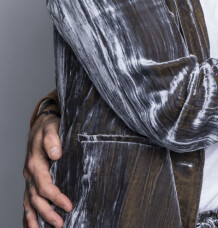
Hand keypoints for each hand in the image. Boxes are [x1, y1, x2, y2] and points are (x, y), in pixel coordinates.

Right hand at [23, 113, 70, 227]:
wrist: (42, 122)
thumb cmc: (49, 126)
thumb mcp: (52, 128)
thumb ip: (53, 140)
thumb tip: (56, 154)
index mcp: (35, 164)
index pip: (45, 186)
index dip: (56, 198)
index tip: (68, 206)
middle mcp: (30, 174)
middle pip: (36, 199)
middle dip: (47, 214)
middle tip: (60, 224)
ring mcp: (29, 178)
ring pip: (29, 202)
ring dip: (35, 218)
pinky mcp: (32, 179)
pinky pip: (27, 200)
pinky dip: (27, 214)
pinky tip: (31, 225)